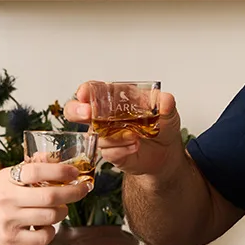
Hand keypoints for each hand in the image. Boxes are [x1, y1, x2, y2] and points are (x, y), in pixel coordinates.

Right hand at [0, 165, 91, 244]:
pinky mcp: (11, 240)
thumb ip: (25, 170)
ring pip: (51, 216)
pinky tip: (46, 228)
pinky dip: (51, 232)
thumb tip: (52, 157)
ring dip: (62, 213)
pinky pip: (42, 237)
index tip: (75, 172)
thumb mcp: (0, 180)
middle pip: (51, 195)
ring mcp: (9, 220)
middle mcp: (7, 198)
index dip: (61, 170)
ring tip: (59, 210)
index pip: (37, 170)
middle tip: (82, 190)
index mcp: (5, 179)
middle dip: (73, 192)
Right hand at [64, 82, 183, 178]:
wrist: (166, 153)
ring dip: (114, 136)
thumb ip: (165, 103)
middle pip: (77, 111)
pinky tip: (134, 146)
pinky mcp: (110, 153)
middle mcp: (104, 117)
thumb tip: (164, 100)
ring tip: (135, 135)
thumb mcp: (168, 112)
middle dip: (77, 111)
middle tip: (87, 113)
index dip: (86, 90)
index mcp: (114, 99)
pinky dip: (121, 149)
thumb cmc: (161, 126)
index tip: (85, 93)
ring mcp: (105, 135)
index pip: (93, 90)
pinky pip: (108, 152)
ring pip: (96, 135)